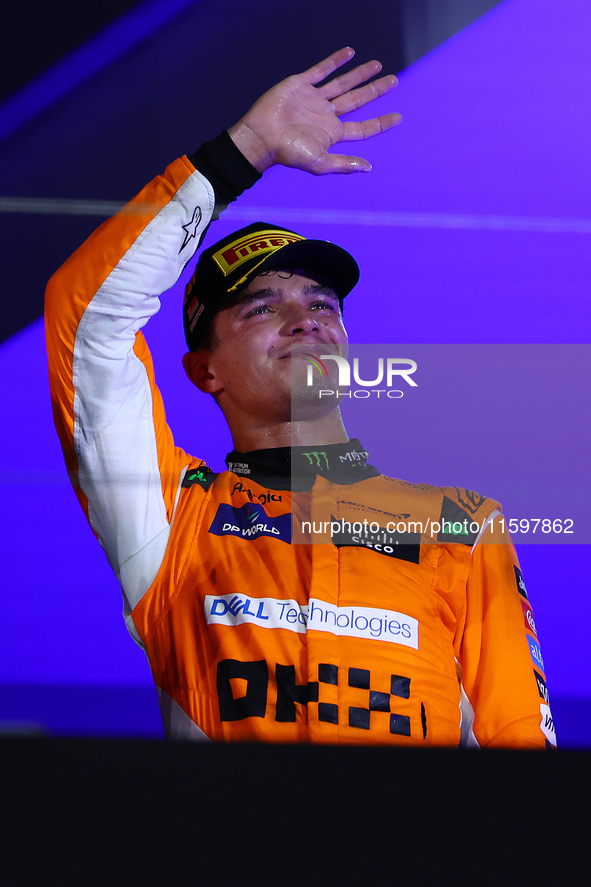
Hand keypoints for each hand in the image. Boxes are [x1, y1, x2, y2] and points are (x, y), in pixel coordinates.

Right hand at [227, 47, 400, 174]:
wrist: (262, 135)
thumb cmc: (289, 152)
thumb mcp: (320, 163)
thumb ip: (344, 164)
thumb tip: (368, 168)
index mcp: (332, 134)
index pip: (363, 128)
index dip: (381, 123)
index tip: (398, 117)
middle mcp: (326, 115)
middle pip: (357, 101)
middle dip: (375, 91)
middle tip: (394, 81)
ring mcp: (314, 99)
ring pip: (343, 84)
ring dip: (360, 75)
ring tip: (377, 65)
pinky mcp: (301, 84)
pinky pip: (321, 70)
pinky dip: (335, 61)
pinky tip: (349, 52)